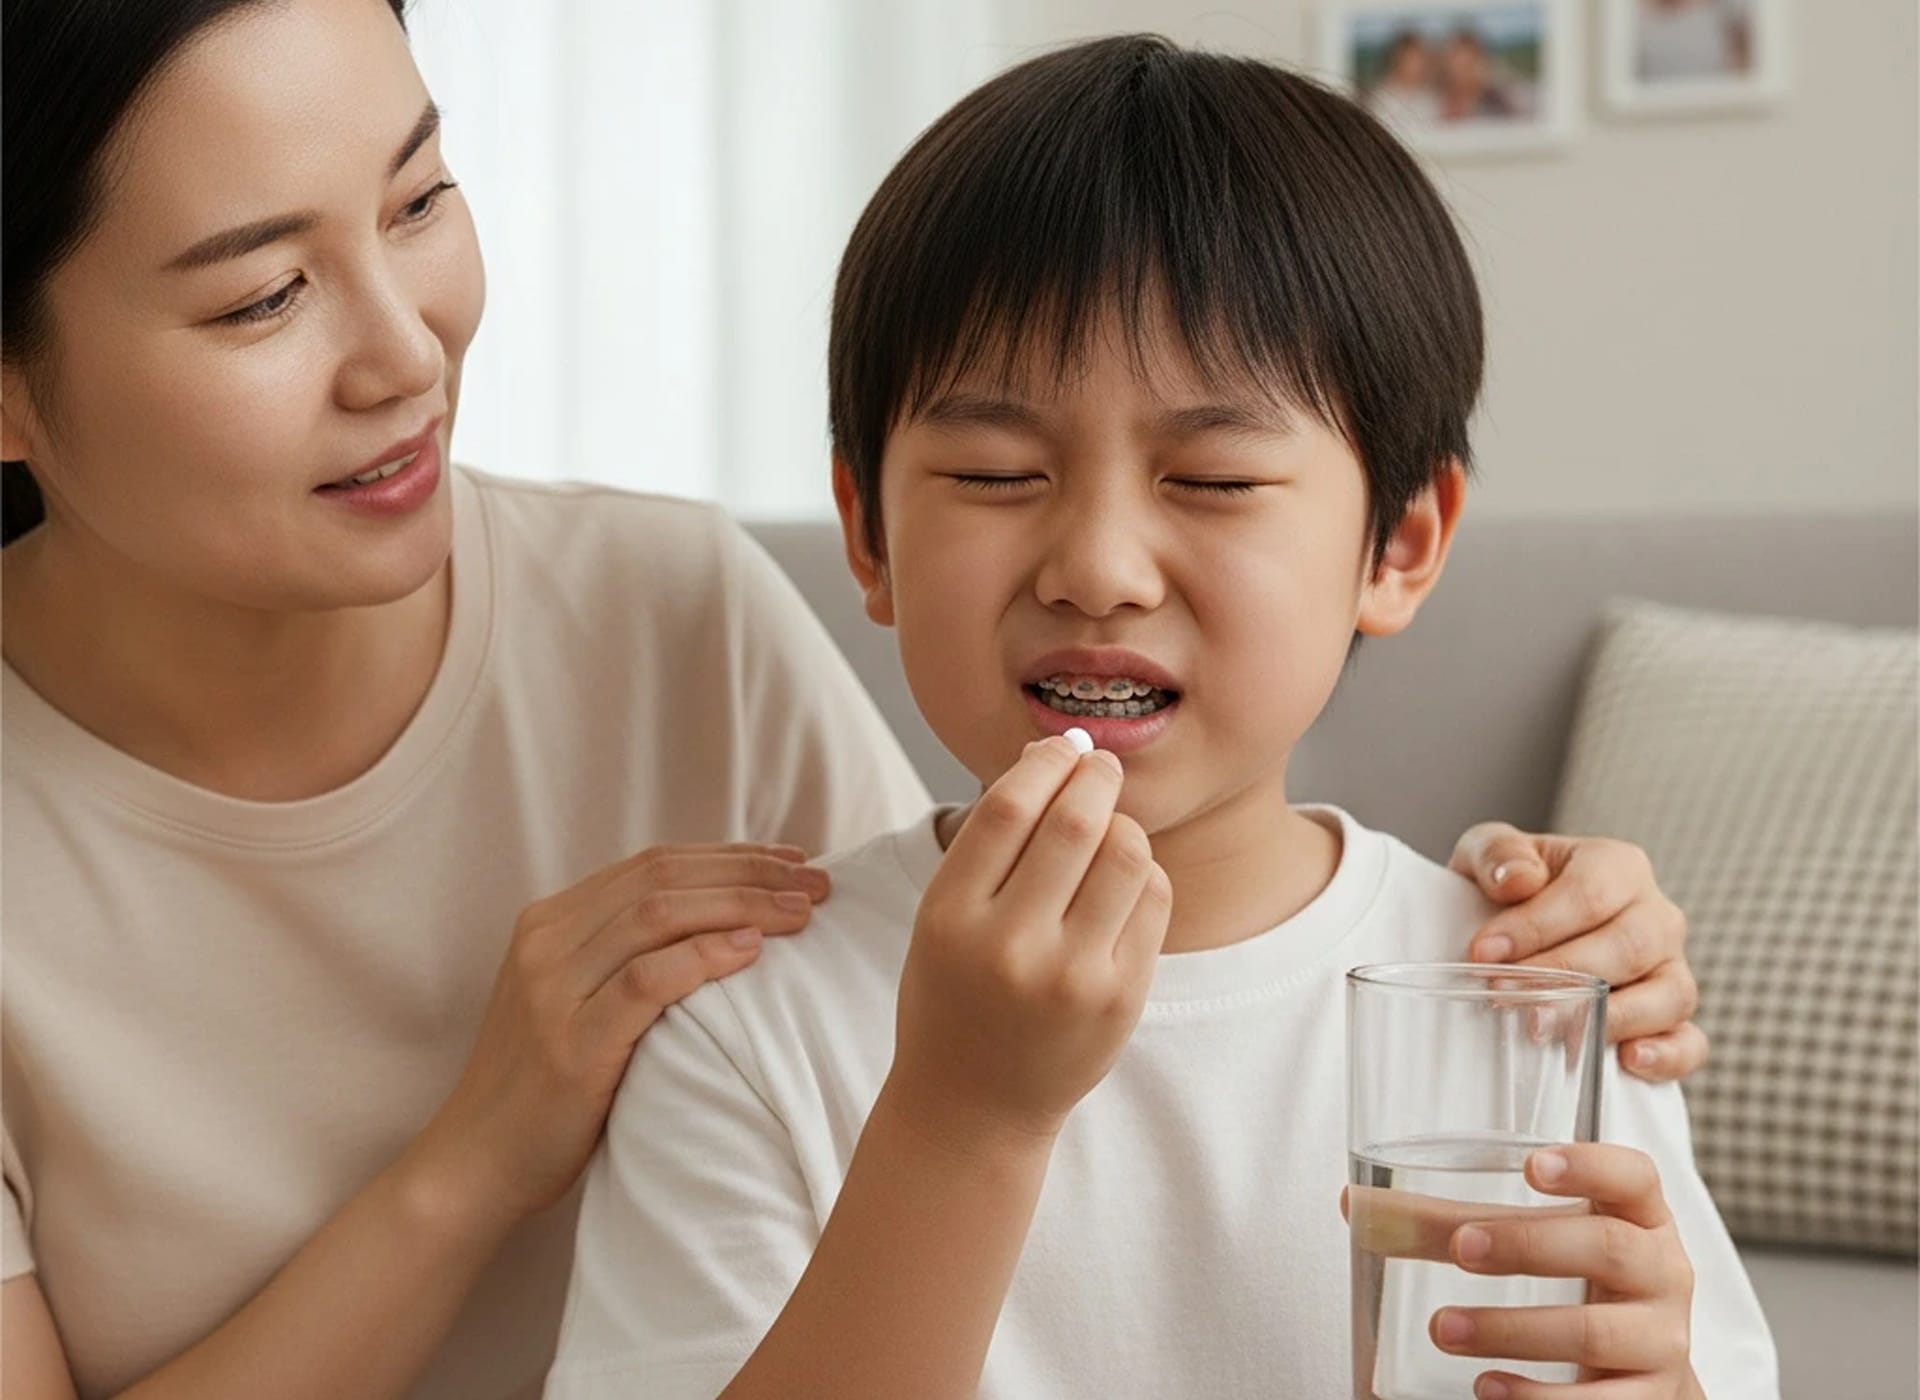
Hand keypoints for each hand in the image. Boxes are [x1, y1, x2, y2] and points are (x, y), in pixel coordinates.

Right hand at [408, 842, 830, 1230]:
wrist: (476, 1162)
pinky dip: (703, 956)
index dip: (730, 856)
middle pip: (663, 878)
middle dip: (749, 872)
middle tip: (818, 882)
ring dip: (742, 905)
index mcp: (551, 921)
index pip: (655, 863)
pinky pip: (645, 982)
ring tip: (801, 912)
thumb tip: (725, 924)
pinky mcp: (571, 1044)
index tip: (793, 862)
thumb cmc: (547, 1086)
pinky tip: (751, 950)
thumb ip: (628, 956)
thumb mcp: (578, 999)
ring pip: (658, 916)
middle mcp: (547, 942)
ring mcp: (553, 991)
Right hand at [886, 735, 1172, 1146]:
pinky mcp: (1120, 999)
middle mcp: (1009, 947)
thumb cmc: (956, 993)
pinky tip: (1121, 884)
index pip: (1008, 807)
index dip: (1043, 762)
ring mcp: (1071, 978)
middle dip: (1096, 777)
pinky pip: (1154, 901)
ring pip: (1128, 854)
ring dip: (1123, 825)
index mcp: (949, 918)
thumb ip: (990, 846)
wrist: (974, 1105)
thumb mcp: (942, 919)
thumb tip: (1056, 752)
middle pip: (1075, 822)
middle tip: (1100, 766)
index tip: (1059, 748)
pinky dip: (1144, 875)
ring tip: (1109, 831)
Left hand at [1435, 1143, 1700, 1399]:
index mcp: (1637, 1215)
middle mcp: (1661, 1271)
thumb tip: (1356, 1207)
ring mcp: (1661, 1339)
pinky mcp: (1651, 1397)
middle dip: (1527, 1245)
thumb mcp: (1533, 1240)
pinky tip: (1488, 1388)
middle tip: (1460, 1248)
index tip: (1532, 1165)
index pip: (1632, 1176)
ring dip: (1511, 1329)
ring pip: (1594, 1331)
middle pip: (1608, 1248)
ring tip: (1443, 1329)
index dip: (1589, 1165)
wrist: (1640, 1371)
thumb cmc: (1581, 1281)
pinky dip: (1539, 1397)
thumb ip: (1451, 1222)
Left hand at [1450, 826, 1705, 1083]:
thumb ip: (1498, 854)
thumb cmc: (1506, 887)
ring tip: (1549, 1028)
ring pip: (1669, 995)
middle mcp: (1654, 916)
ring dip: (1609, 1018)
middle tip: (1505, 994)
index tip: (1484, 952)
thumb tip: (1519, 880)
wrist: (1508, 924)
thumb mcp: (1488, 852)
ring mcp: (1669, 969)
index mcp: (1617, 866)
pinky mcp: (1670, 1019)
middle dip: (1564, 974)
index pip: (1589, 895)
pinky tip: (1629, 1060)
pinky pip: (1689, 1042)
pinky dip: (1668, 1054)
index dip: (1536, 926)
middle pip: (1630, 947)